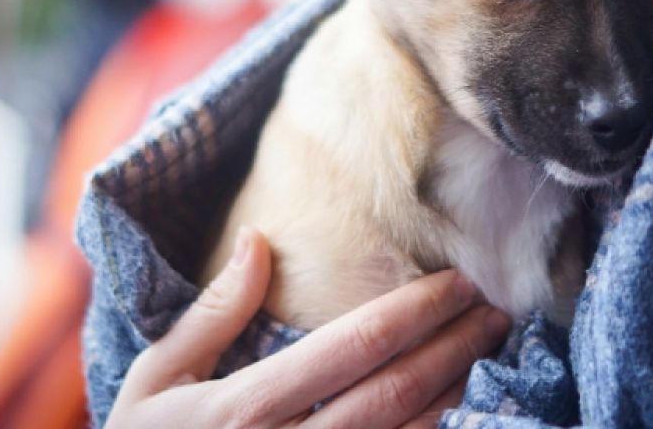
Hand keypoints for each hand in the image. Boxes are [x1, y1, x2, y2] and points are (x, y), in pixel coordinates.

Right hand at [107, 227, 510, 427]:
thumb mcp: (155, 381)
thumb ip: (212, 314)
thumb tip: (258, 241)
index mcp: (246, 408)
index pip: (356, 345)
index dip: (416, 311)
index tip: (457, 283)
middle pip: (397, 392)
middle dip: (455, 346)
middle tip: (497, 312)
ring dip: (459, 395)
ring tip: (492, 356)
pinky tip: (463, 414)